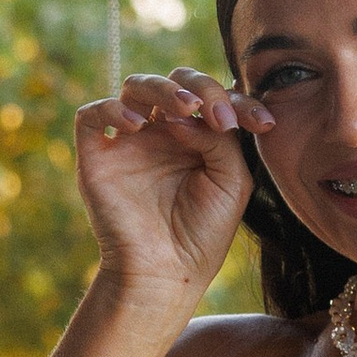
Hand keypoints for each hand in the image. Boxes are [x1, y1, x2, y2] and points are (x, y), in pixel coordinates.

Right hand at [73, 66, 273, 306]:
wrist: (166, 275)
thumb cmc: (202, 233)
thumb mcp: (231, 181)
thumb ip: (220, 139)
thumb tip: (187, 113)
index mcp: (196, 138)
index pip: (213, 99)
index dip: (239, 102)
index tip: (263, 124)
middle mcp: (161, 134)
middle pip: (175, 82)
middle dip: (201, 88)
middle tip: (217, 115)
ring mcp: (128, 142)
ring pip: (136, 86)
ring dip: (163, 89)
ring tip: (184, 110)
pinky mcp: (96, 156)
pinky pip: (92, 114)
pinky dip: (113, 109)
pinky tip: (138, 125)